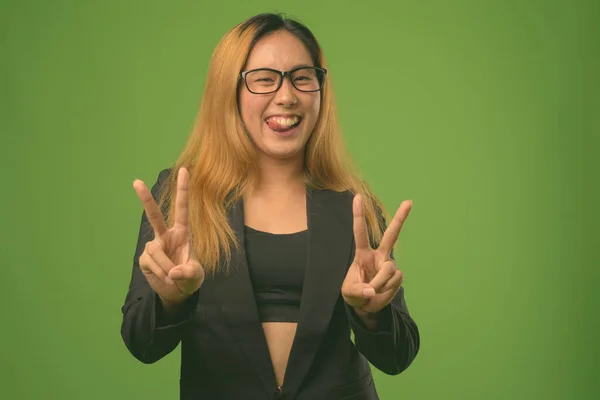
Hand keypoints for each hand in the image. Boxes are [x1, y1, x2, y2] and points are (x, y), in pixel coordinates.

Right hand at [133, 167, 203, 308]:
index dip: (183, 190)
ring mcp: (153, 246)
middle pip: (154, 215)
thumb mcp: (196, 275)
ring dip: (166, 267)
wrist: (178, 292)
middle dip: (145, 199)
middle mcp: (166, 235)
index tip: (183, 170)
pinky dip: (160, 273)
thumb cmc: (190, 277)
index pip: (182, 208)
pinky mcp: (144, 259)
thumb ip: (189, 272)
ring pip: (156, 252)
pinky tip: (165, 278)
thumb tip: (173, 272)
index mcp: (182, 232)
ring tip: (173, 277)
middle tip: (136, 181)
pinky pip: (151, 264)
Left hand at [342, 194, 411, 314]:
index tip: (358, 197)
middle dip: (400, 218)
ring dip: (380, 284)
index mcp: (363, 253)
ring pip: (388, 270)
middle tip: (409, 201)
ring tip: (372, 292)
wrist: (365, 306)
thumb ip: (358, 291)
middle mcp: (379, 255)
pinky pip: (394, 282)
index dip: (358, 215)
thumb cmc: (354, 293)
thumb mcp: (349, 293)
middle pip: (392, 235)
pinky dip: (386, 290)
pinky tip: (381, 293)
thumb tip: (371, 291)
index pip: (360, 232)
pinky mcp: (398, 276)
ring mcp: (390, 264)